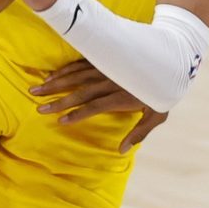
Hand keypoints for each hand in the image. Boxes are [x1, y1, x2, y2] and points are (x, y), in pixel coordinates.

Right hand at [31, 60, 168, 151]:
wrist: (171, 58)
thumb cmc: (163, 91)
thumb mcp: (157, 114)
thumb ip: (139, 132)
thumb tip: (122, 150)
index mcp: (122, 96)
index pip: (95, 106)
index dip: (78, 114)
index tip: (60, 121)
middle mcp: (111, 81)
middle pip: (81, 91)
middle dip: (59, 99)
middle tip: (39, 107)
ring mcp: (107, 67)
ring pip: (77, 75)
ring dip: (56, 82)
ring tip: (37, 89)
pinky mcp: (105, 57)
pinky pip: (81, 63)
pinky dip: (65, 69)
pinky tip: (52, 75)